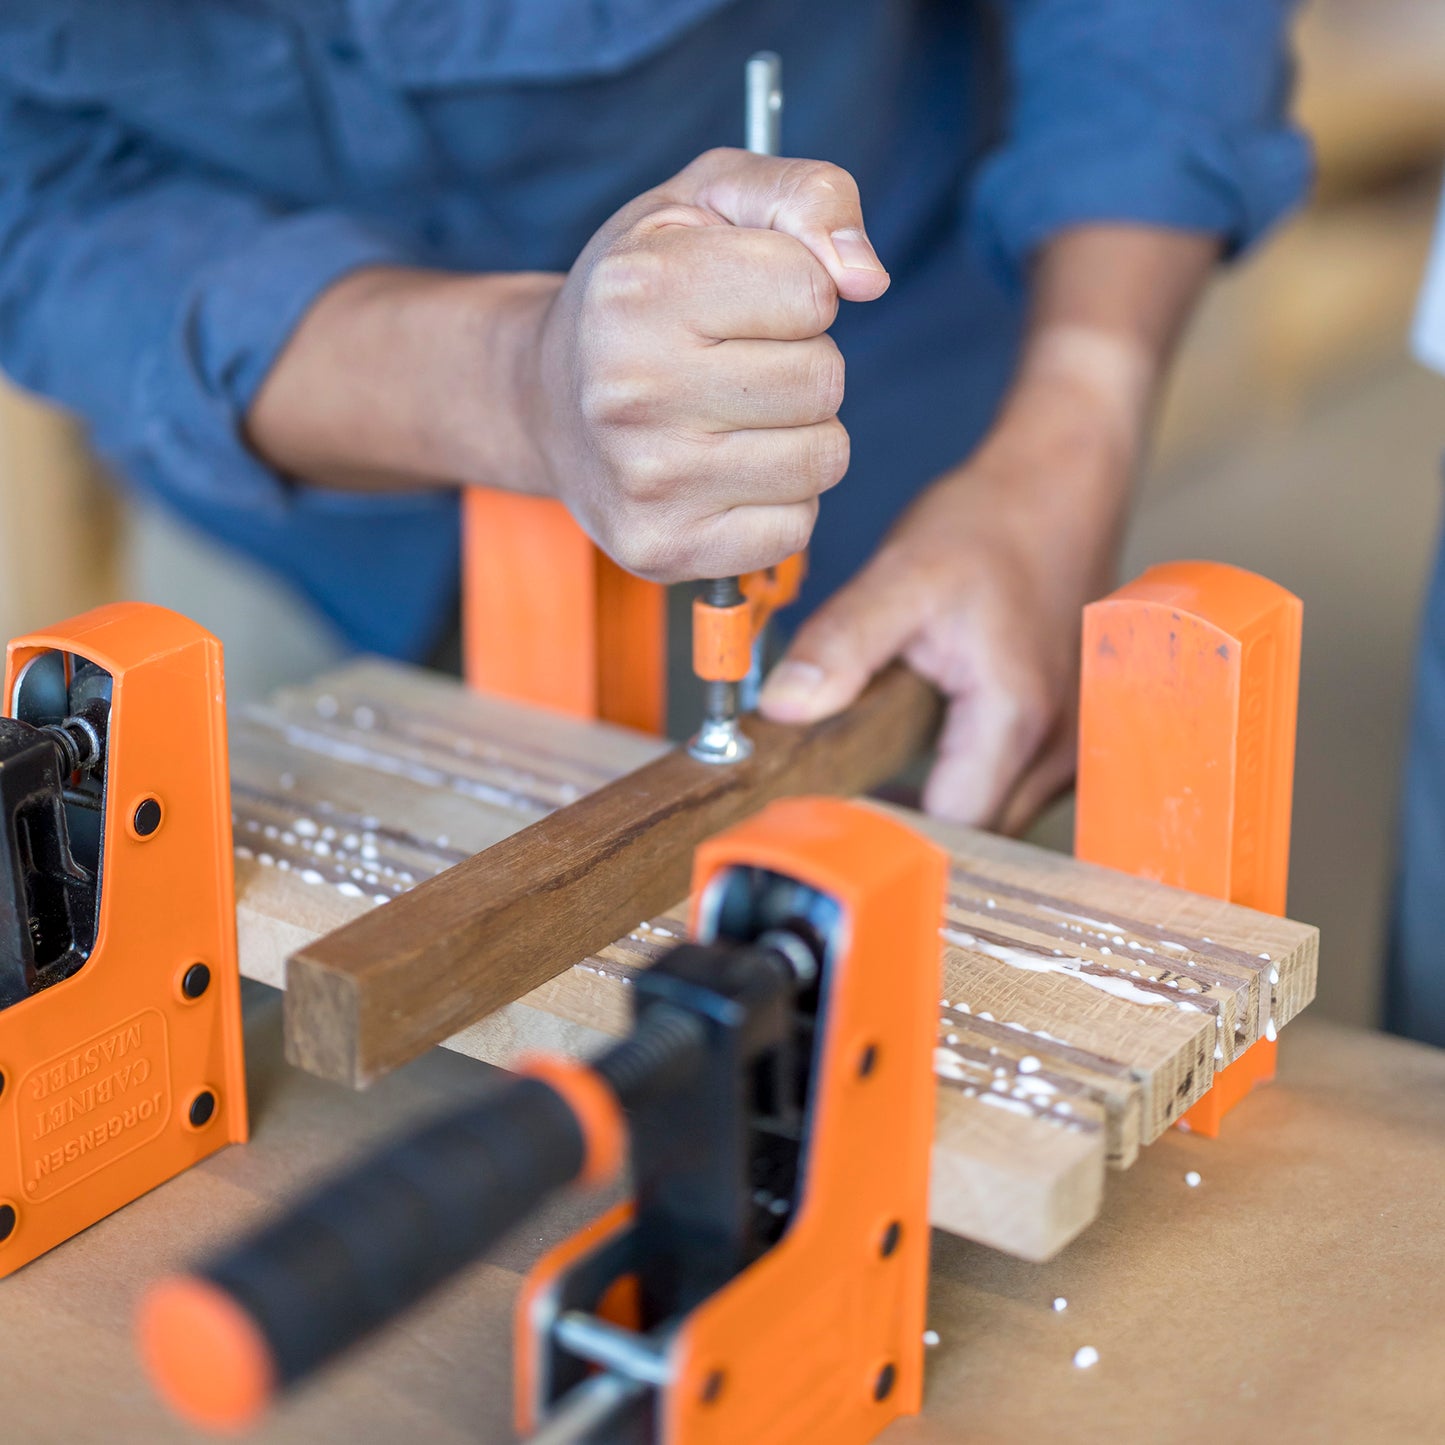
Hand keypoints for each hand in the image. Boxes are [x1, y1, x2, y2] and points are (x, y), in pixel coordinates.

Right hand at [521, 148, 888, 581]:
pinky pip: (795, 528)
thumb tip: (867, 277)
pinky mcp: (664, 548)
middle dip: (802, 364)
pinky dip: (780, 502)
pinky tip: (727, 474)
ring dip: (801, 435)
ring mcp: (646, 481)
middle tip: (737, 363)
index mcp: (638, 290)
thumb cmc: (646, 292)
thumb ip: (807, 195)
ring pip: (822, 459)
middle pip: (824, 380)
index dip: (800, 290)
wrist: (545, 400)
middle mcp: (630, 391)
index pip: (813, 292)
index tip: (743, 298)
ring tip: (736, 417)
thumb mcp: (710, 200)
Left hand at [758, 338, 1139, 831]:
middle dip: (910, 821)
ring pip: (996, 816)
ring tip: (885, 753)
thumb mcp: (902, 575)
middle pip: (976, 834)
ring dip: (940, 799)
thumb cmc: (992, 523)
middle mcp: (1061, 747)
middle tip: (844, 782)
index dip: (887, 826)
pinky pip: (1010, 785)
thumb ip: (841, 644)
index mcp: (1017, 718)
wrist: (1061, 484)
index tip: (832, 806)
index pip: (950, 827)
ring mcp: (1073, 745)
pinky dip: (966, 776)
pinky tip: (927, 741)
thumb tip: (780, 709)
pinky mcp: (1067, 735)